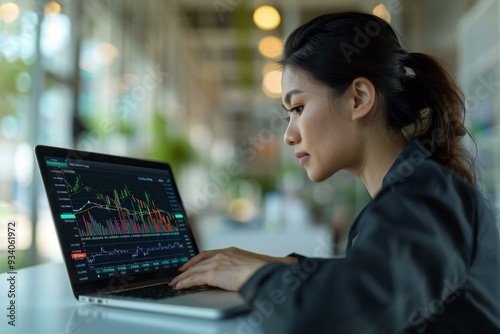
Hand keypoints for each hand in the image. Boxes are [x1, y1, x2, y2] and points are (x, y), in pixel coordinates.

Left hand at [168, 247, 296, 291]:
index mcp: (232, 251)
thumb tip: (285, 264)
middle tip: (178, 275)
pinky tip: (179, 287)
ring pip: (194, 270)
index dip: (198, 259)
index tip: (190, 264)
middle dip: (187, 269)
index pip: (209, 253)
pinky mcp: (214, 273)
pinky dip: (185, 283)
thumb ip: (263, 264)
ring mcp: (217, 263)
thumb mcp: (264, 263)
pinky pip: (194, 279)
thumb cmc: (268, 269)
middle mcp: (223, 254)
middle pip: (199, 261)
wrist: (266, 272)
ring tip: (175, 284)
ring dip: (182, 278)